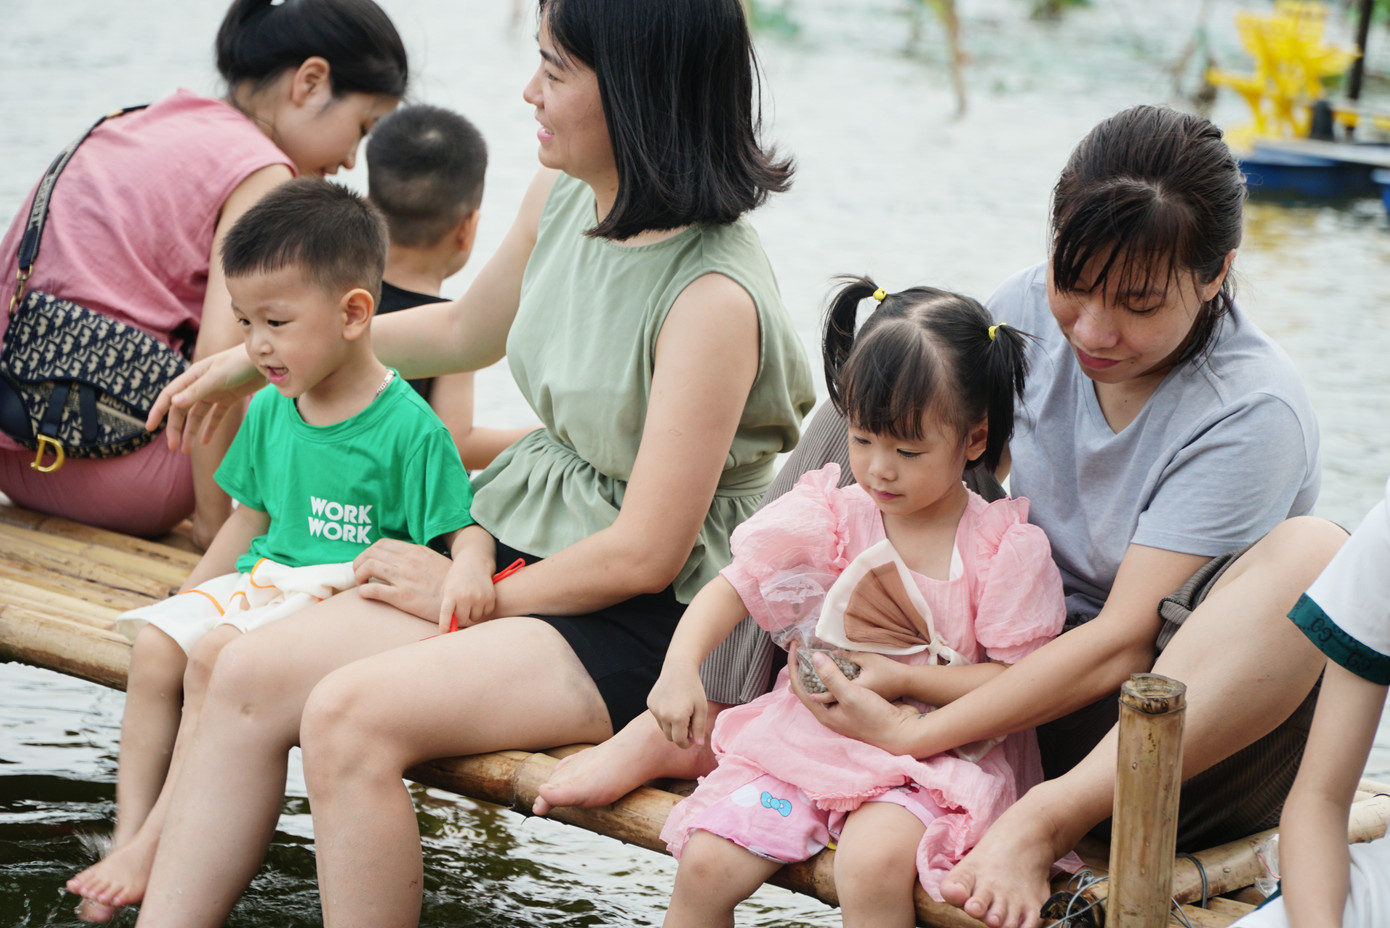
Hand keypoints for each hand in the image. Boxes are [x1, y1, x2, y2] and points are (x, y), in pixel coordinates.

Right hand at [146, 348, 262, 452]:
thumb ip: (197, 390)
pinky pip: (216, 416)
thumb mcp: (217, 377)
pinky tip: (205, 442)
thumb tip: (174, 403)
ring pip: (197, 415)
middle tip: (173, 447)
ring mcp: (215, 392)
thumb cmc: (239, 363)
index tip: (149, 428)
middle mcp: (201, 385)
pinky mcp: (230, 398)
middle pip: (182, 410)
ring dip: (190, 432)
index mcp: (192, 377)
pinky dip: (210, 428)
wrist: (265, 360)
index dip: (158, 411)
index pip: (169, 396)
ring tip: (186, 451)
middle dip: (176, 428)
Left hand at [353, 539, 450, 620]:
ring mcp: (404, 578)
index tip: (367, 561)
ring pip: (368, 567)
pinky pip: (373, 589)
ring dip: (359, 574)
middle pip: (371, 553)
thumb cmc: (448, 583)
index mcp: (414, 551)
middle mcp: (407, 561)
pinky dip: (364, 591)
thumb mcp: (432, 560)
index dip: (369, 552)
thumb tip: (398, 558)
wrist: (461, 599)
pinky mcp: (402, 597)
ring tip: (361, 582)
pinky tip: (366, 594)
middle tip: (359, 573)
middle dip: (359, 562)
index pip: (382, 544)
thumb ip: (415, 557)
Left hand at [439, 554, 495, 631]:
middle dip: (461, 618)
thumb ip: (448, 606)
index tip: (443, 635)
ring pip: (475, 618)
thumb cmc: (457, 578)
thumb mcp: (447, 588)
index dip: (445, 626)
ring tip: (470, 601)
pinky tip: (479, 599)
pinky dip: (483, 610)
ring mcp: (479, 597)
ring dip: (472, 614)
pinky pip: (486, 613)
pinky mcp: (490, 597)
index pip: (446, 614)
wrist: (474, 561)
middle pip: (463, 620)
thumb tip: (451, 627)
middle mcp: (465, 596)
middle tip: (461, 610)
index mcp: (451, 594)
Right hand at [647, 664, 708, 748]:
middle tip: (689, 725)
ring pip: (663, 728)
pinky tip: (673, 704)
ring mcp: (654, 709)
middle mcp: (663, 715)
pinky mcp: (650, 704)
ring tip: (682, 712)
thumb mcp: (702, 708)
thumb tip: (698, 744)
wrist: (679, 668)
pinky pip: (658, 718)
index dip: (687, 743)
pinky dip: (665, 716)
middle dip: (680, 735)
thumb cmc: (693, 688)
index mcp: (678, 717)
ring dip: (672, 726)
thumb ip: (700, 728)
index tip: (693, 739)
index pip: (679, 741)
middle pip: (670, 737)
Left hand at [788, 643, 921, 755]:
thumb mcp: (851, 694)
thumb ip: (831, 677)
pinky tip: (838, 661)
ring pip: (826, 684)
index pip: (799, 687)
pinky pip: (841, 683)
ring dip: (821, 668)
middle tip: (802, 647)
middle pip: (810, 686)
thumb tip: (814, 657)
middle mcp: (831, 711)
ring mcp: (844, 708)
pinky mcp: (857, 702)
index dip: (794, 667)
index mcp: (824, 713)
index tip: (793, 647)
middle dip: (805, 667)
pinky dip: (836, 671)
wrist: (902, 730)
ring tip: (816, 650)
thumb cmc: (874, 717)